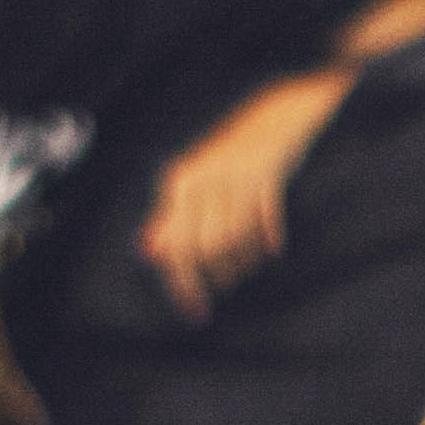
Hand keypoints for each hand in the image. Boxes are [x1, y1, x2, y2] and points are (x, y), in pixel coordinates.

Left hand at [138, 73, 348, 316]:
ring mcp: (236, 175)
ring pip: (236, 238)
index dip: (182, 282)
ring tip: (243, 268)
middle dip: (216, 275)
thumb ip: (170, 218)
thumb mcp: (194, 185)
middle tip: (223, 286)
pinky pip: (266, 218)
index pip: (175, 245)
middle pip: (206, 248)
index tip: (193, 308)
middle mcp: (204, 177)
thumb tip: (151, 252)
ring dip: (242, 262)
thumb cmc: (229, 158)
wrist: (274, 116)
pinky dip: (268, 238)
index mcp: (180, 182)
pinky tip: (271, 248)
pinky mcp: (265, 173)